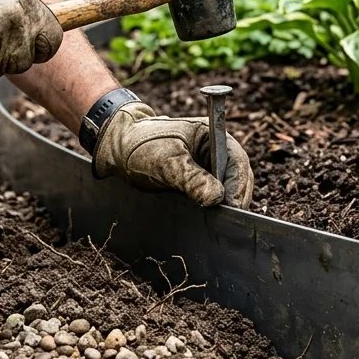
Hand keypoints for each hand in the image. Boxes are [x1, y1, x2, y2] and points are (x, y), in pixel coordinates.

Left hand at [93, 103, 253, 207]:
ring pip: (228, 192)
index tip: (231, 207)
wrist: (119, 149)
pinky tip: (205, 220)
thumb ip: (191, 178)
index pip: (238, 163)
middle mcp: (217, 153)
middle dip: (233, 200)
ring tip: (214, 222)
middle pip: (238, 180)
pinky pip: (213, 199)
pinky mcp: (200, 184)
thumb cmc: (141, 144)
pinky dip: (212, 210)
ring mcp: (209, 169)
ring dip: (223, 207)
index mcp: (214, 137)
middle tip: (224, 221)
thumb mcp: (166, 160)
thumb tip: (216, 197)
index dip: (238, 186)